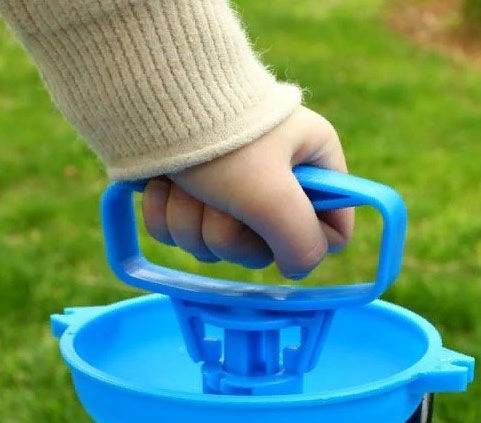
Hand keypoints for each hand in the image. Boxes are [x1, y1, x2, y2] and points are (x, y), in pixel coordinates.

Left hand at [141, 106, 353, 278]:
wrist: (148, 95)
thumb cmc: (222, 141)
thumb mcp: (272, 195)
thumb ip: (301, 242)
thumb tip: (297, 269)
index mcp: (312, 165)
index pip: (332, 232)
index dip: (303, 242)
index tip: (273, 228)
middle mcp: (276, 178)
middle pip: (260, 249)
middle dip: (227, 232)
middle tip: (220, 200)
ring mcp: (230, 187)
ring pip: (214, 245)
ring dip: (191, 223)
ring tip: (185, 184)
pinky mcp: (188, 191)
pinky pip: (179, 234)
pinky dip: (166, 215)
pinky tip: (164, 185)